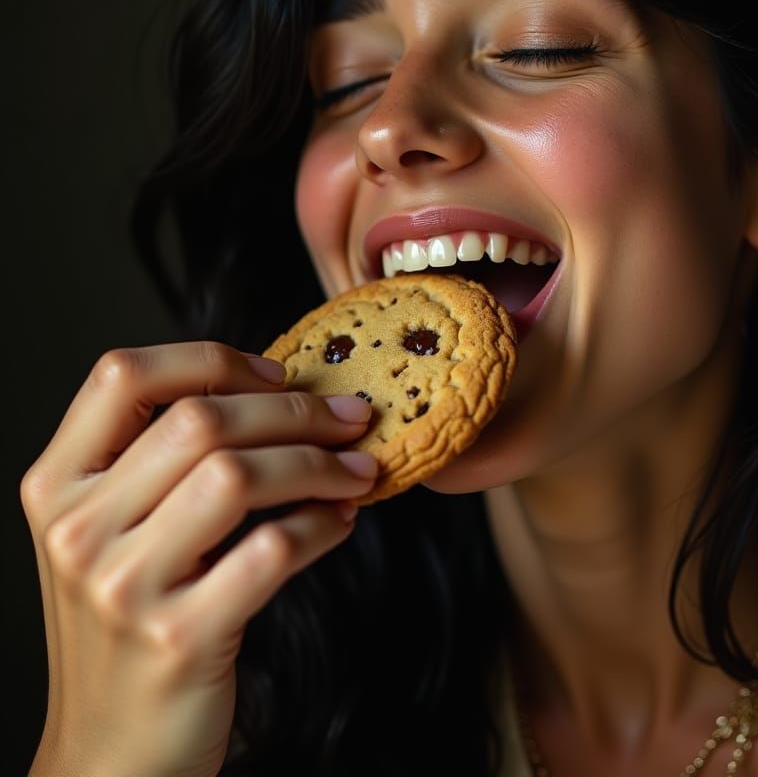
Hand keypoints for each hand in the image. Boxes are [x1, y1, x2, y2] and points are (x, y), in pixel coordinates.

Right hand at [21, 341, 377, 776]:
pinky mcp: (178, 636)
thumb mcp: (116, 534)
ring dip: (320, 463)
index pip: (122, 375)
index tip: (276, 375)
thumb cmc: (130, 624)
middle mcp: (78, 528)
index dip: (211, 360)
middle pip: (201, 420)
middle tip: (352, 418)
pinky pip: (272, 548)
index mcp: (58, 485)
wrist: (111, 756)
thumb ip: (163, 463)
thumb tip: (280, 392)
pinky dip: (322, 524)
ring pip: (238, 474)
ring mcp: (122, 585)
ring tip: (358, 470)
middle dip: (297, 410)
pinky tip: (340, 522)